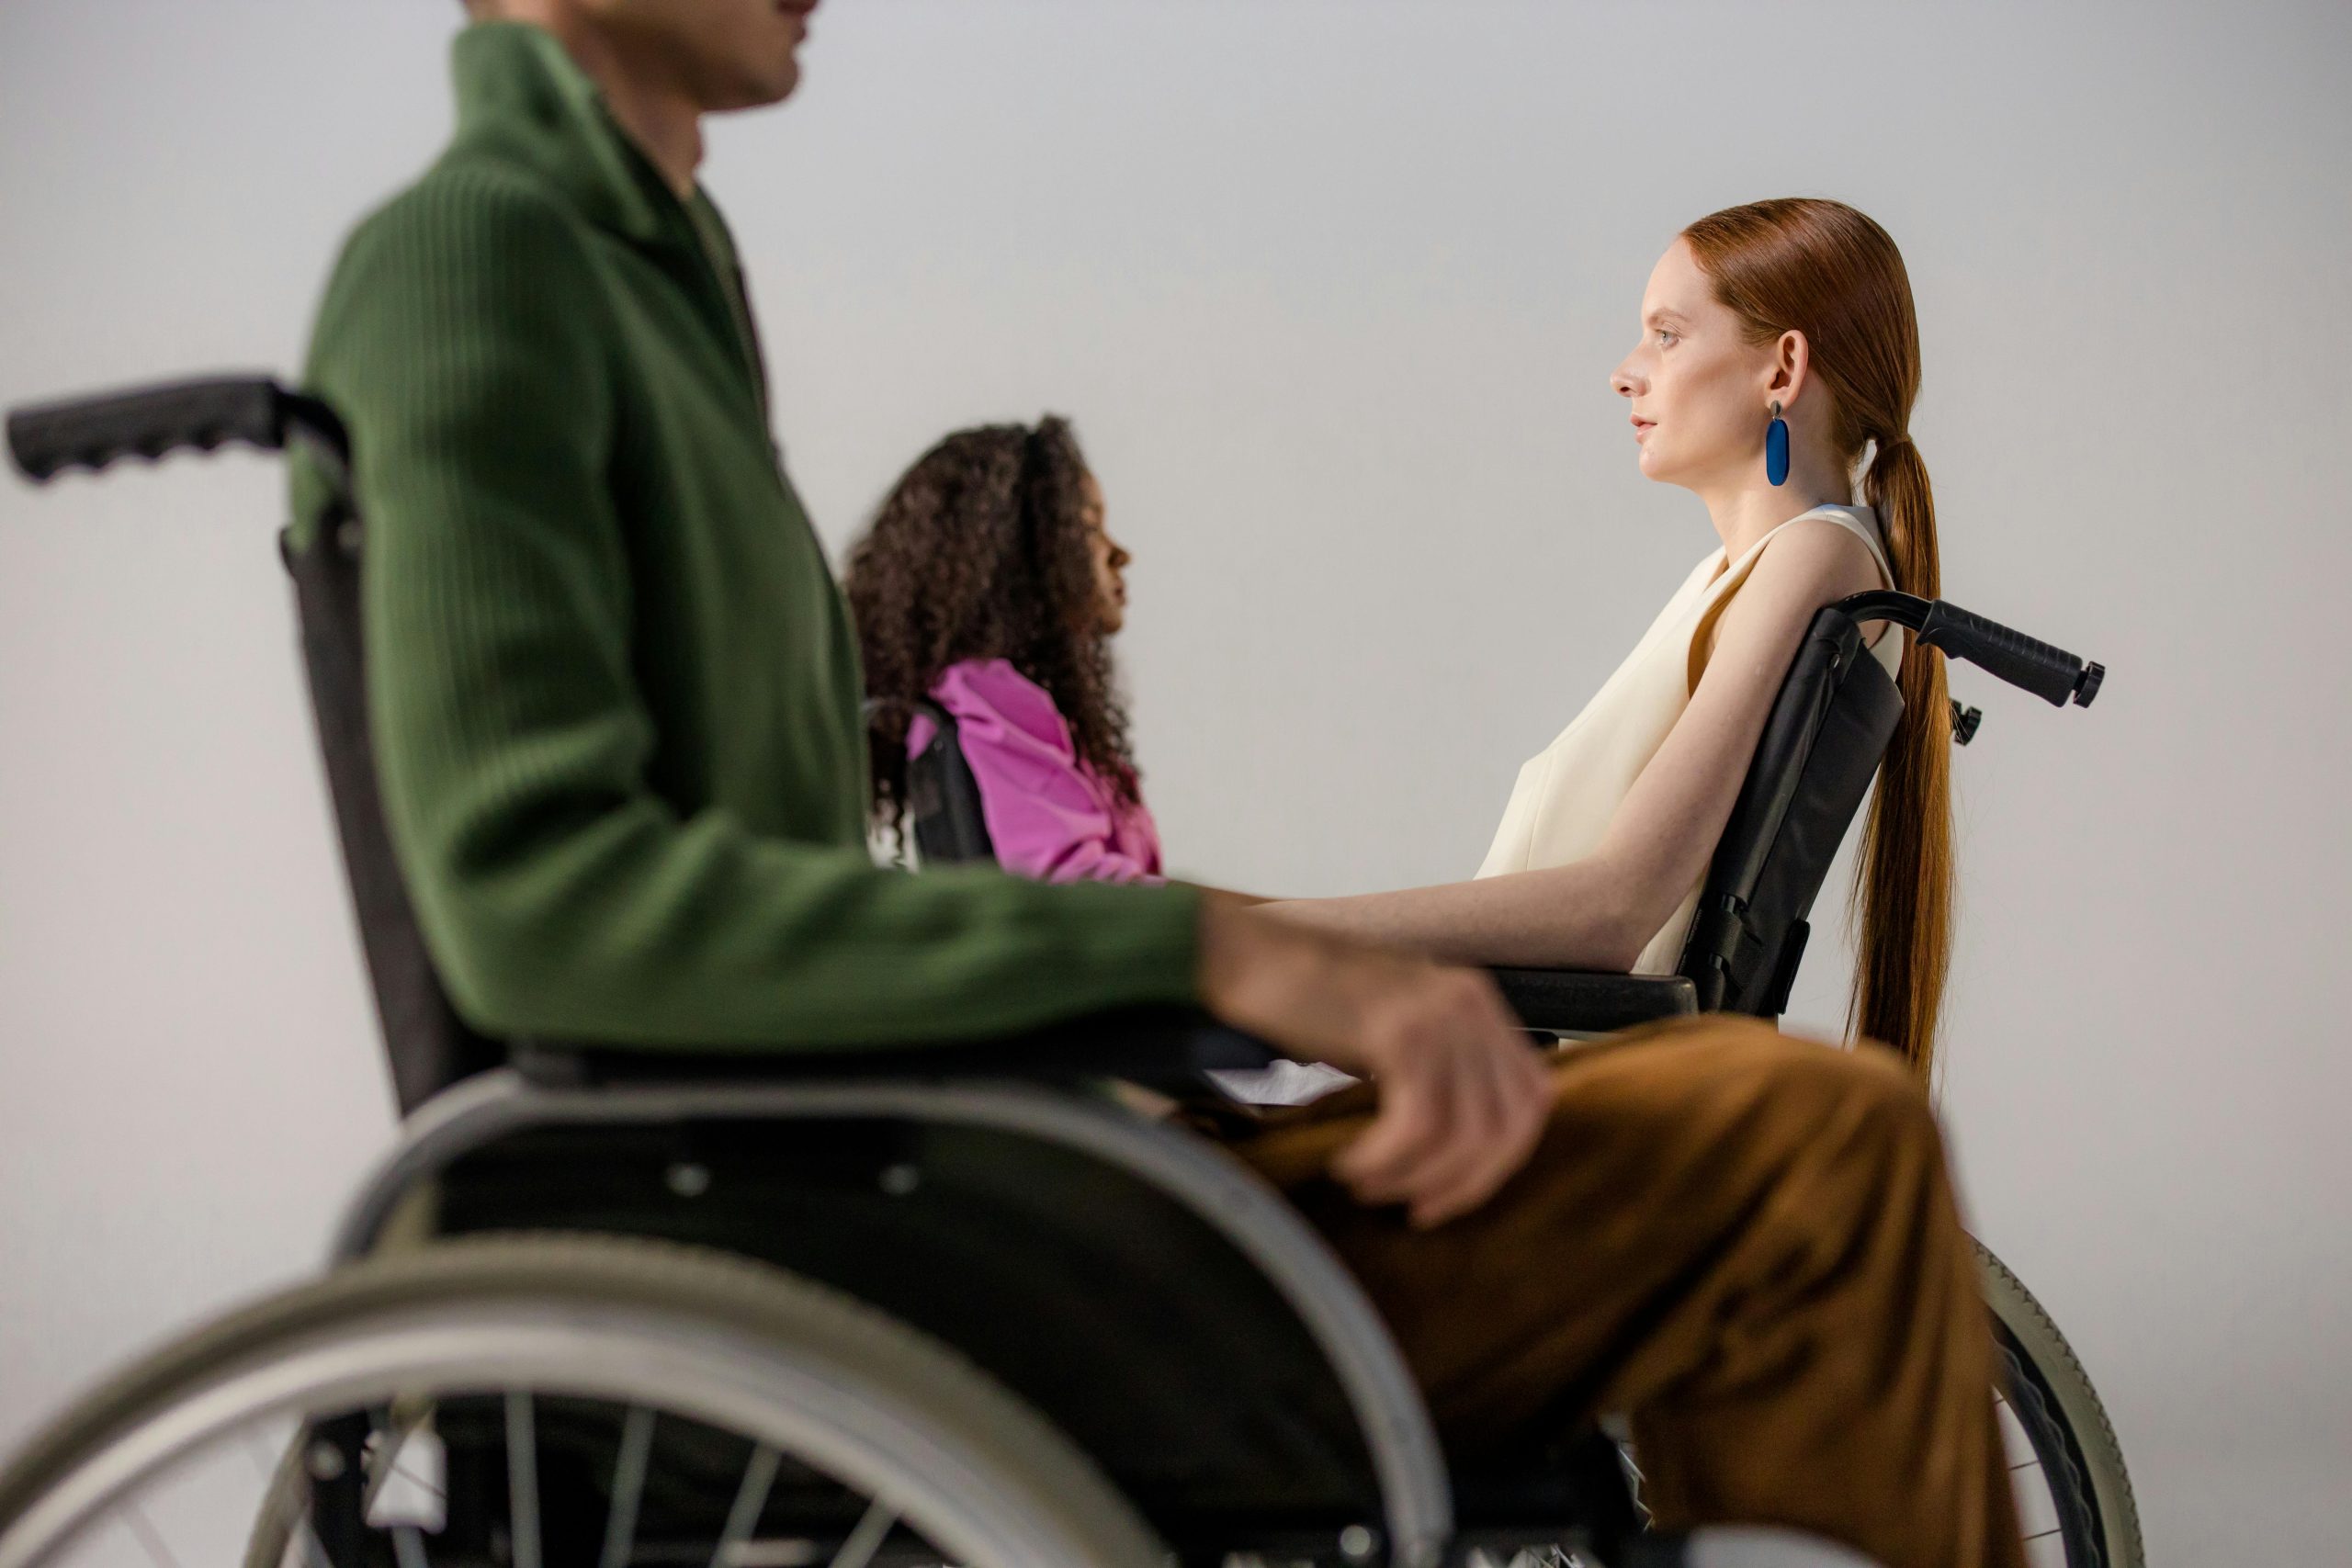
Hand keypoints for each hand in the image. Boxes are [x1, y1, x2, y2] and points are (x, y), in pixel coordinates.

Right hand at [1197, 893, 1555, 1226]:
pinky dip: (1387, 1160)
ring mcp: (1438, 1015)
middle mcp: (1471, 1004)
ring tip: (1369, 1185)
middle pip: (1506, 1127)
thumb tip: (1456, 1150)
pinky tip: (1351, 1165)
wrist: (1247, 953)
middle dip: (1463, 1184)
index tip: (1447, 1193)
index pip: (1531, 1101)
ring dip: (1415, 1177)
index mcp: (1478, 1004)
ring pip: (1464, 1134)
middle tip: (1415, 1209)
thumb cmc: (1309, 998)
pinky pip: (1419, 1125)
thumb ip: (1437, 1066)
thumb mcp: (1393, 1025)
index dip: (1500, 1162)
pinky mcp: (1398, 1031)